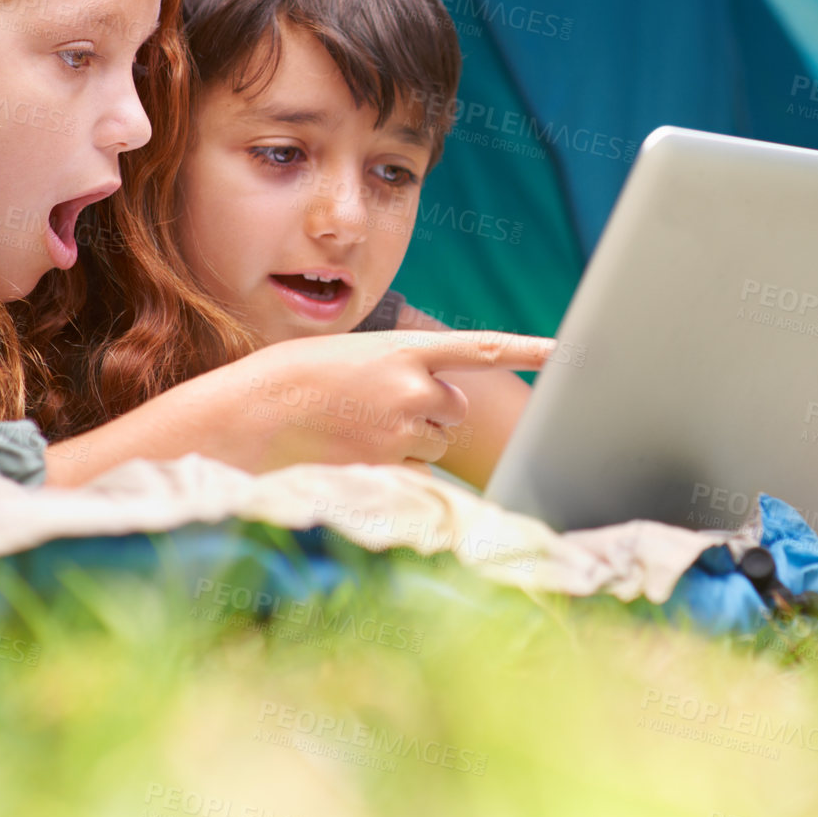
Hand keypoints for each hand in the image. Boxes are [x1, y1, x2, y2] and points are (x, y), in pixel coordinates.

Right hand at [209, 329, 554, 471]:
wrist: (254, 410)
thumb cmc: (300, 377)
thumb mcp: (358, 356)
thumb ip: (403, 369)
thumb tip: (435, 402)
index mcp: (405, 348)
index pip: (481, 348)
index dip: (526, 349)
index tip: (563, 351)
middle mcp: (412, 387)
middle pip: (453, 408)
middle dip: (429, 411)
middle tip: (380, 406)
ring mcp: (401, 428)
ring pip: (435, 441)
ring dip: (412, 438)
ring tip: (360, 425)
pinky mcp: (387, 464)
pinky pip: (413, 469)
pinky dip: (394, 463)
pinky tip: (355, 448)